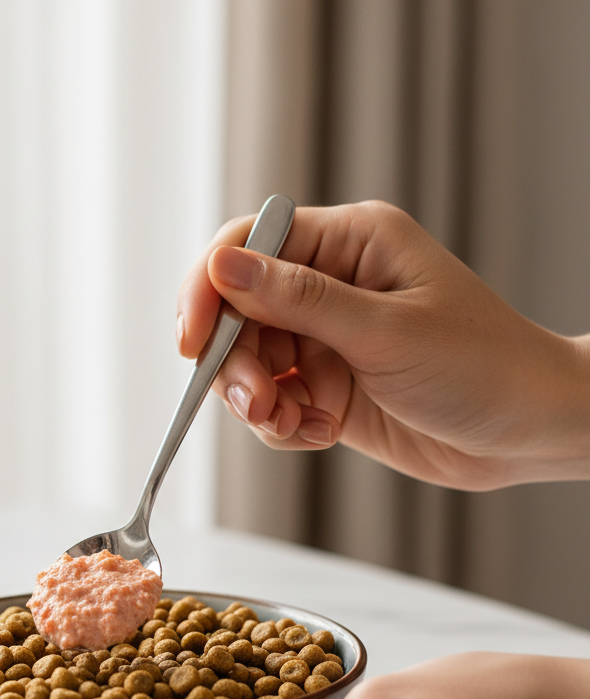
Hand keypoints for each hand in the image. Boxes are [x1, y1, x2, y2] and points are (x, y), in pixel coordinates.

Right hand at [177, 201, 589, 488]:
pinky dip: (280, 425)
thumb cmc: (481, 366)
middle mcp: (330, 286)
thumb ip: (298, 300)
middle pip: (238, 312)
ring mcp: (325, 338)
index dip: (209, 288)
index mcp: (348, 244)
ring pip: (247, 363)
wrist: (527, 432)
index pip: (249, 245)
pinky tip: (318, 432)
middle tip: (257, 403)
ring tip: (293, 424)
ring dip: (256, 401)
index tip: (192, 342)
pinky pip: (271, 402)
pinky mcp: (324, 386)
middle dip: (237, 363)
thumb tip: (222, 267)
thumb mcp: (384, 331)